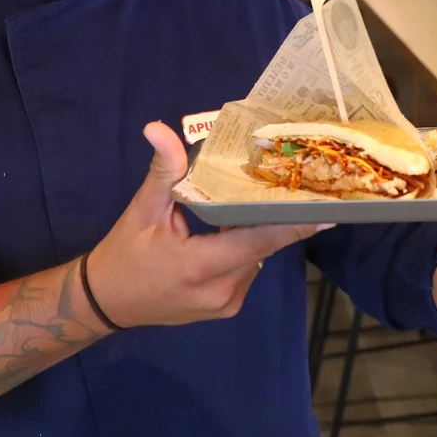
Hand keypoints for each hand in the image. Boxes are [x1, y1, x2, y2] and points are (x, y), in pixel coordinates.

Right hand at [85, 122, 328, 328]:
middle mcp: (222, 290)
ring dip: (258, 232)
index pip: (259, 241)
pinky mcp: (228, 308)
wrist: (107, 303)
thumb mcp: (142, 210)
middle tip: (294, 186)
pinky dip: (245, 248)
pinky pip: (248, 269)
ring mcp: (227, 304)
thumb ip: (163, 172)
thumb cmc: (124, 254)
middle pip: (263, 246)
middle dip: (276, 217)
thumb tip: (158, 128)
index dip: (294, 224)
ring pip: (258, 258)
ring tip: (264, 201)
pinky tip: (237, 228)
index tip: (328, 209)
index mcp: (200, 266)